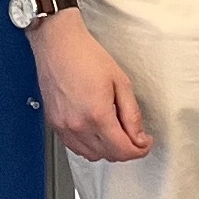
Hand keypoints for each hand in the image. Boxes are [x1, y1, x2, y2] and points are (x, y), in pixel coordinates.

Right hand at [29, 12, 152, 161]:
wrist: (57, 44)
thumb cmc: (85, 55)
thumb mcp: (120, 82)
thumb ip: (132, 114)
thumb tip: (138, 136)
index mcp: (97, 115)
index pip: (123, 150)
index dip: (140, 150)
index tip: (145, 142)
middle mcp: (77, 125)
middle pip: (109, 155)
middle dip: (126, 149)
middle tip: (134, 136)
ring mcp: (63, 126)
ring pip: (91, 155)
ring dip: (107, 150)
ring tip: (115, 133)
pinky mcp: (54, 123)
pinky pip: (74, 147)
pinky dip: (89, 146)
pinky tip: (96, 133)